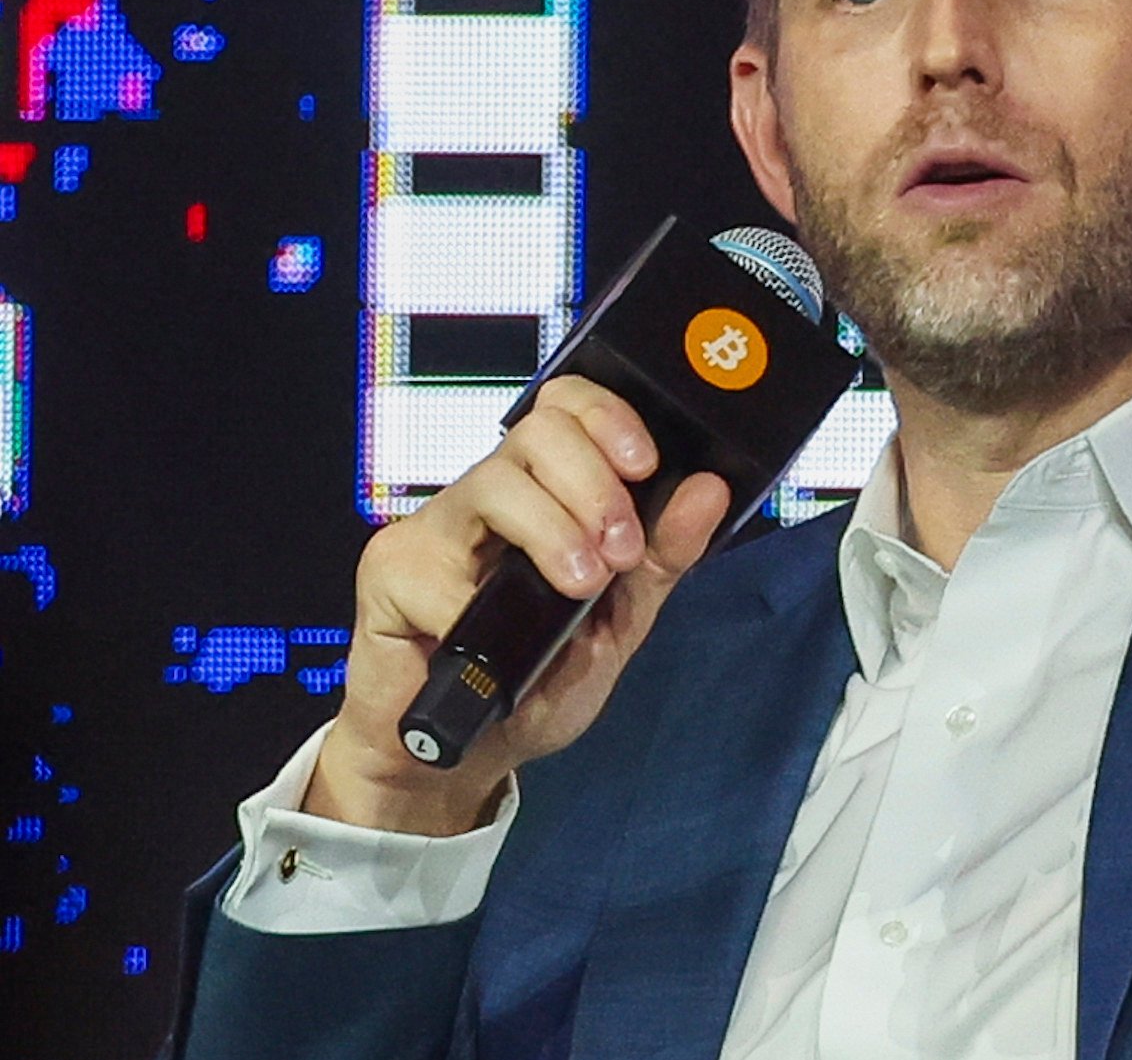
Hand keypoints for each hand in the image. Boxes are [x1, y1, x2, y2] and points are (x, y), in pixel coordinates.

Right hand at [303, 376, 730, 834]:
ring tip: (579, 586)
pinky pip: (438, 568)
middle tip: (619, 552)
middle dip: (595, 487)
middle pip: (538, 433)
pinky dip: (478, 609)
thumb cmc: (539, 679)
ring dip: (553, 532)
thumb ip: (664, 556)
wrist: (472, 755)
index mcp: (547, 492)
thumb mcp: (621, 621)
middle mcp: (490, 496)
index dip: (608, 417)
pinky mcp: (390, 570)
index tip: (645, 464)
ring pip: (496, 483)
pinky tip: (489, 644)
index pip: (567, 406)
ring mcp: (436, 528)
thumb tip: (711, 489)